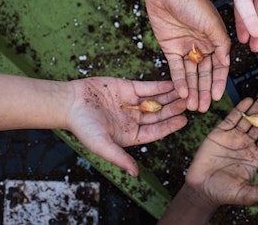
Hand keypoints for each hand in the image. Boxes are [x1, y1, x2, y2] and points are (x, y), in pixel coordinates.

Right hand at [67, 77, 187, 176]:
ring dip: (169, 98)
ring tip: (184, 92)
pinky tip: (171, 84)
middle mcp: (134, 120)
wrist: (69, 102)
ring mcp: (132, 103)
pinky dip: (159, 86)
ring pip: (156, 101)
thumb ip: (119, 158)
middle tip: (188, 104)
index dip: (170, 126)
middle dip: (173, 110)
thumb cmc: (83, 127)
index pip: (156, 132)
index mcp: (131, 135)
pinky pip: (147, 87)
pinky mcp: (127, 88)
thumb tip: (135, 174)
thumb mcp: (102, 145)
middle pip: (159, 116)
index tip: (183, 121)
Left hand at [143, 0, 230, 111]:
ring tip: (193, 106)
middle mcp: (202, 45)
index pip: (219, 66)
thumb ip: (220, 43)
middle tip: (202, 108)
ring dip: (192, 90)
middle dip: (204, 91)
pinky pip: (175, 68)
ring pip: (190, 74)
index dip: (218, 82)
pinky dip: (179, 81)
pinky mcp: (170, 48)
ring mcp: (186, 47)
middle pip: (204, 73)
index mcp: (215, 39)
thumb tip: (227, 64)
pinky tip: (181, 94)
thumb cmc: (192, 1)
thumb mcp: (211, 22)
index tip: (217, 97)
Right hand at [187, 90, 257, 205]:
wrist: (200, 189)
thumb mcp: (246, 194)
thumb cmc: (224, 193)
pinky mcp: (219, 133)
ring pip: (249, 118)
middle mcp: (246, 144)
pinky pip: (232, 118)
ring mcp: (233, 138)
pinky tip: (249, 99)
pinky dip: (240, 108)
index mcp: (255, 156)